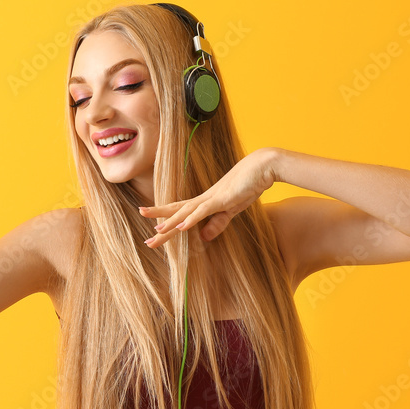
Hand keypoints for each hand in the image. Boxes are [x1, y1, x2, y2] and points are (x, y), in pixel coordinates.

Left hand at [139, 148, 275, 247]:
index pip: (181, 214)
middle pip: (177, 212)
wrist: (263, 167)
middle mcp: (204, 199)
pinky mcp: (222, 198)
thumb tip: (203, 237)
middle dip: (160, 225)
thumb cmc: (249, 185)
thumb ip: (218, 223)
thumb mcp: (232, 209)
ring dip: (170, 222)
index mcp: (205, 202)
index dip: (167, 223)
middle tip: (146, 241)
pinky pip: (204, 210)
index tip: (154, 234)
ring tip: (156, 233)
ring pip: (186, 211)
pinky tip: (181, 227)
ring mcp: (212, 197)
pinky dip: (191, 218)